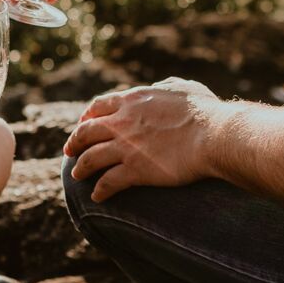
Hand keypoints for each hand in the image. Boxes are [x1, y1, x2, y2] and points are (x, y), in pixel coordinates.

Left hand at [63, 77, 225, 201]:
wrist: (214, 134)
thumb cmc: (205, 111)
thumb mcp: (185, 87)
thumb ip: (168, 86)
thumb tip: (163, 86)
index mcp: (133, 100)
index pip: (98, 106)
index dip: (86, 116)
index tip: (82, 124)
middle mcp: (123, 122)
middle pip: (86, 131)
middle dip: (74, 142)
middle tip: (69, 150)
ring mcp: (126, 146)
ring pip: (90, 158)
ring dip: (80, 167)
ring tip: (76, 175)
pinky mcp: (135, 170)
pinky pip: (108, 182)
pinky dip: (99, 190)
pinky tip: (97, 196)